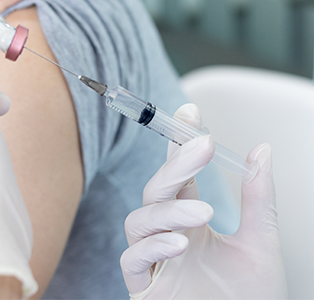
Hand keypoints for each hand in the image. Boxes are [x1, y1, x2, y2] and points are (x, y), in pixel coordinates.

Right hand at [120, 104, 287, 298]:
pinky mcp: (144, 286)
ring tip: (203, 213)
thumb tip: (261, 150)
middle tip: (200, 146)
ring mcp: (154, 260)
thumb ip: (257, 200)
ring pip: (140, 220)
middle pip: (155, 190)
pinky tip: (182, 243)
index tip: (190, 114)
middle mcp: (168, 235)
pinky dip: (154, 246)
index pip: (179, 175)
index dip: (179, 144)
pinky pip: (134, 258)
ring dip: (168, 210)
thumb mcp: (262, 244)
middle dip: (175, 166)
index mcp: (190, 221)